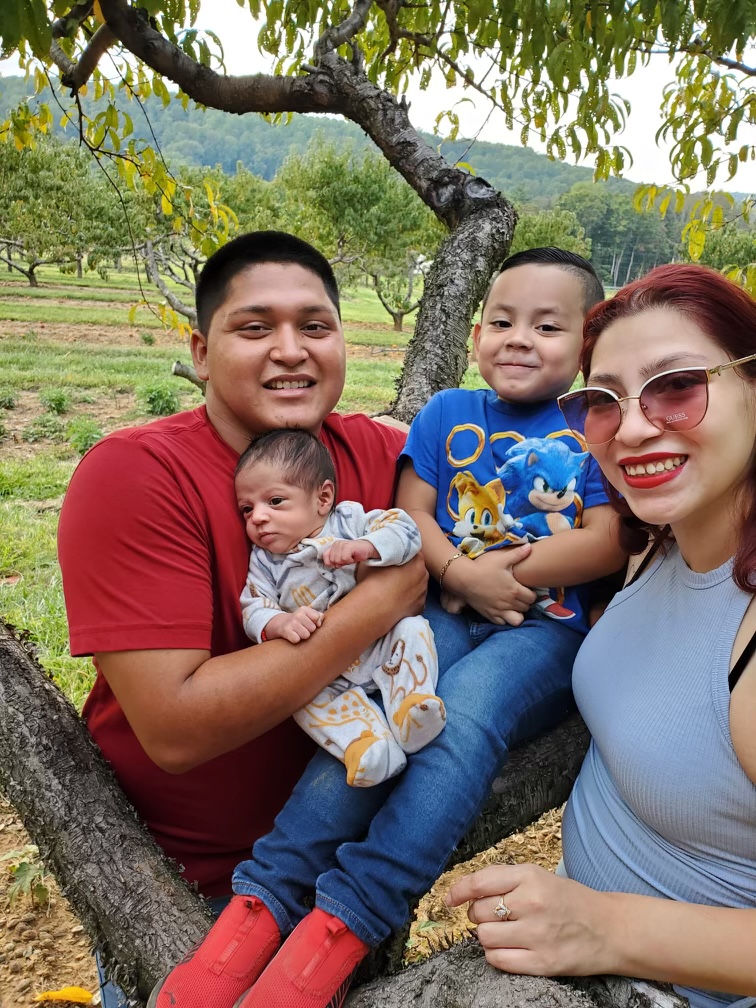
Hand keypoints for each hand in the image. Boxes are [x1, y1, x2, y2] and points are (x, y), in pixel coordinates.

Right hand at [265, 607, 323, 643]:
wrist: (282, 623)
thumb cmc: (301, 621)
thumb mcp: (310, 615)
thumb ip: (319, 617)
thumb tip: (319, 624)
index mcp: (304, 609)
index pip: (317, 618)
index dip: (316, 623)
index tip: (311, 623)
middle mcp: (298, 615)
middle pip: (312, 628)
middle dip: (310, 630)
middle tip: (304, 629)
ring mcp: (291, 623)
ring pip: (306, 635)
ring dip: (304, 636)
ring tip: (300, 633)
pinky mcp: (286, 631)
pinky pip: (296, 639)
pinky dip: (296, 639)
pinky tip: (294, 636)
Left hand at [323, 538, 379, 567]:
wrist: (366, 549)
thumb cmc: (354, 554)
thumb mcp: (342, 558)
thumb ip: (334, 561)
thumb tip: (331, 565)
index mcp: (333, 546)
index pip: (325, 556)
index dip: (330, 563)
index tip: (338, 563)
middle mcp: (336, 544)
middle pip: (332, 560)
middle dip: (341, 563)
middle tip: (348, 559)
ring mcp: (341, 544)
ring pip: (338, 560)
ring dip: (346, 562)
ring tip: (351, 557)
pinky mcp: (347, 547)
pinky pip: (345, 559)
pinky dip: (350, 560)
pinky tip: (354, 557)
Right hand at [355, 553, 427, 632]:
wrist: (372, 610)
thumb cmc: (372, 581)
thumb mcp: (373, 559)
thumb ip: (382, 553)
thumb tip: (380, 551)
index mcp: (416, 561)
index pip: (412, 551)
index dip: (402, 553)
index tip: (393, 556)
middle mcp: (424, 576)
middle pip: (417, 568)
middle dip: (407, 569)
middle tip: (392, 572)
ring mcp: (423, 594)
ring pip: (417, 585)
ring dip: (409, 585)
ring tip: (392, 589)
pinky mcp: (419, 609)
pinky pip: (414, 600)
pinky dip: (408, 600)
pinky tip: (396, 601)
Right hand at [444, 544, 536, 625]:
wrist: (464, 578)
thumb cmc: (484, 567)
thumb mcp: (502, 559)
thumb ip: (518, 554)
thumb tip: (530, 547)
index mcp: (515, 590)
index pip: (532, 598)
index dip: (531, 594)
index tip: (527, 589)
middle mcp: (509, 603)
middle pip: (526, 608)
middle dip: (525, 602)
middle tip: (520, 595)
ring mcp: (499, 610)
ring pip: (517, 619)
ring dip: (517, 613)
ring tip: (513, 606)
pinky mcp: (489, 614)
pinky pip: (502, 622)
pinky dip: (504, 618)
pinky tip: (502, 610)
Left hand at [446, 863, 614, 976]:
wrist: (609, 928)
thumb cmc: (568, 901)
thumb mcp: (538, 877)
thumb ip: (504, 880)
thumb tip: (464, 892)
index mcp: (530, 876)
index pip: (480, 882)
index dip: (459, 891)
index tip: (450, 899)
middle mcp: (532, 903)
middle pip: (479, 912)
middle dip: (480, 915)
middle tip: (497, 916)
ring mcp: (537, 934)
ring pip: (485, 938)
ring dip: (489, 936)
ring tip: (507, 932)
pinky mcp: (542, 963)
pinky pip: (498, 960)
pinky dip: (497, 955)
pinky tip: (511, 948)